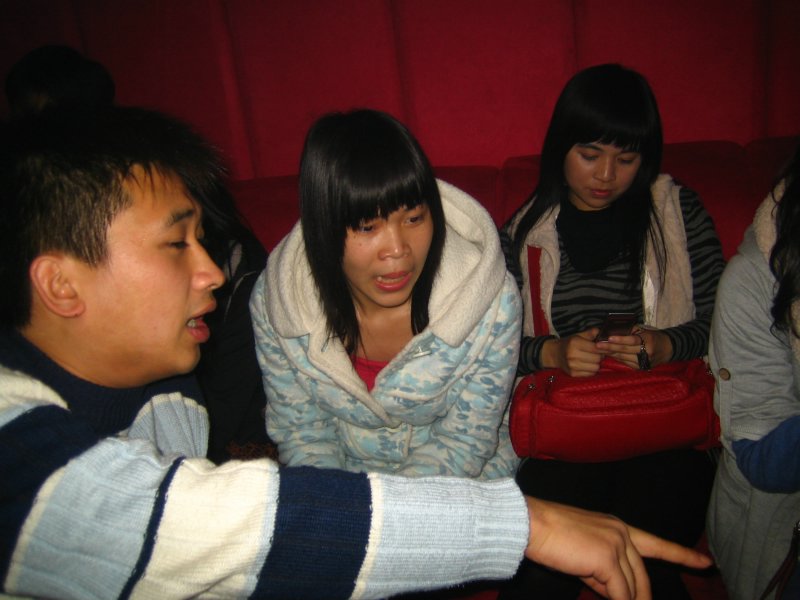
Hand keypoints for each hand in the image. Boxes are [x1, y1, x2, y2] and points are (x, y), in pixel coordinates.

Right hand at [524, 498, 711, 599]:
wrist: (531, 524)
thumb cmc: (548, 535)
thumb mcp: (582, 552)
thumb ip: (603, 570)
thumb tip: (618, 594)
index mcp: (617, 526)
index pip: (656, 544)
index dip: (682, 556)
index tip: (706, 563)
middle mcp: (622, 532)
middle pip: (642, 576)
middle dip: (639, 598)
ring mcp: (617, 544)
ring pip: (631, 588)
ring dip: (623, 599)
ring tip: (602, 592)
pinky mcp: (607, 559)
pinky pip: (620, 593)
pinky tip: (606, 598)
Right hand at [542, 328, 605, 376]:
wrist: (555, 354)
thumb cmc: (569, 343)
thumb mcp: (578, 336)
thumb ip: (589, 333)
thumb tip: (599, 331)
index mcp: (574, 343)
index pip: (595, 348)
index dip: (602, 348)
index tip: (604, 348)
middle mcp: (572, 355)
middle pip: (597, 358)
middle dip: (599, 356)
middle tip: (597, 354)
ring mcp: (572, 366)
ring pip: (595, 367)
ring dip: (596, 364)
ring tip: (592, 359)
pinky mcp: (573, 374)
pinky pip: (590, 374)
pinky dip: (591, 370)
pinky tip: (587, 365)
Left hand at [599, 328, 672, 369]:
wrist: (668, 349)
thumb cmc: (654, 337)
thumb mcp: (645, 331)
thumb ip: (631, 331)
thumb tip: (614, 330)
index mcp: (648, 340)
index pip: (632, 340)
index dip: (620, 339)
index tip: (608, 338)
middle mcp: (647, 352)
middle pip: (625, 350)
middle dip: (610, 348)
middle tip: (597, 345)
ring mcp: (644, 362)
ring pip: (624, 358)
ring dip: (611, 353)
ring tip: (599, 350)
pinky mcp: (642, 368)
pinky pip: (626, 363)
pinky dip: (617, 358)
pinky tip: (609, 355)